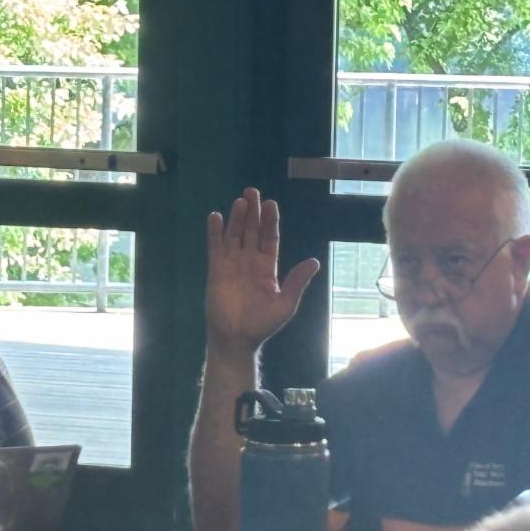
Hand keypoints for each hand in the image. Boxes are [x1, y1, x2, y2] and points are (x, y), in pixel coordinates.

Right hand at [205, 188, 319, 354]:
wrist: (237, 339)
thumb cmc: (262, 324)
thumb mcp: (285, 303)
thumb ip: (297, 281)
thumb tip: (314, 261)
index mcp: (267, 268)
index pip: (270, 238)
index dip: (270, 221)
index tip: (270, 204)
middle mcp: (249, 262)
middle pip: (252, 231)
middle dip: (253, 212)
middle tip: (252, 191)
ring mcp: (232, 265)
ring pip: (234, 235)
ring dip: (237, 218)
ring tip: (240, 201)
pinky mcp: (216, 271)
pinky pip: (215, 248)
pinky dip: (215, 232)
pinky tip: (215, 216)